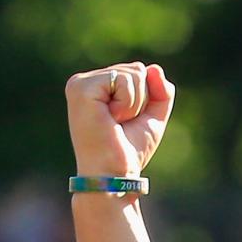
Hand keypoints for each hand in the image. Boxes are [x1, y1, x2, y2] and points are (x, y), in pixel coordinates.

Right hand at [64, 62, 175, 177]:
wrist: (114, 174)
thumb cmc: (129, 151)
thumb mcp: (152, 118)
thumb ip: (160, 92)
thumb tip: (154, 68)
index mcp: (98, 86)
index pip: (137, 72)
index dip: (144, 100)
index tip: (125, 122)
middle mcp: (85, 81)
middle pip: (136, 69)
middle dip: (140, 101)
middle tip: (120, 124)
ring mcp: (80, 83)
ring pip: (133, 73)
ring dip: (134, 105)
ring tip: (114, 123)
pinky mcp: (81, 87)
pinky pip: (123, 79)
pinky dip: (127, 103)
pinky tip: (110, 118)